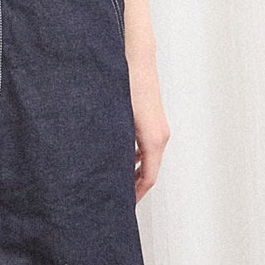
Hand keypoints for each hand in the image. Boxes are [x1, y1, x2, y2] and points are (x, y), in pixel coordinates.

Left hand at [123, 53, 169, 200]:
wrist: (135, 58)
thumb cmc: (125, 84)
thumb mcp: (116, 120)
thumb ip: (115, 146)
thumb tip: (105, 168)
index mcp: (153, 139)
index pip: (148, 178)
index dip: (136, 195)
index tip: (122, 206)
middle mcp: (159, 136)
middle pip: (149, 171)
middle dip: (134, 187)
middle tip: (114, 200)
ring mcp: (158, 128)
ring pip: (148, 159)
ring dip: (134, 172)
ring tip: (114, 183)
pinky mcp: (152, 120)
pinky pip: (146, 147)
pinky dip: (136, 158)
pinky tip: (119, 160)